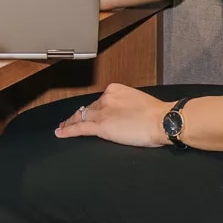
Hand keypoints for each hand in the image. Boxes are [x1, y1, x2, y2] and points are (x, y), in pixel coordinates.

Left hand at [54, 83, 174, 147]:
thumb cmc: (158, 114)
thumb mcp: (139, 102)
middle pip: (89, 109)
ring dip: (70, 122)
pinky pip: (80, 128)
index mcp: (116, 89)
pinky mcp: (101, 126)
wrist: (162, 120)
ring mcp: (103, 112)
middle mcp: (106, 98)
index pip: (99, 100)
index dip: (91, 108)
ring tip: (62, 128)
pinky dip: (68, 130)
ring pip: (82, 117)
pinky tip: (60, 133)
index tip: (87, 112)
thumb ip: (127, 105)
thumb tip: (124, 114)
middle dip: (80, 115)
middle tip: (69, 121)